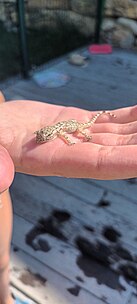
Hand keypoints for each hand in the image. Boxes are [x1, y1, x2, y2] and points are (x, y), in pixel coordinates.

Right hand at [0, 98, 136, 179]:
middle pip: (119, 150)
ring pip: (119, 134)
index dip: (129, 162)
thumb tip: (2, 175)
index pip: (100, 164)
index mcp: (54, 161)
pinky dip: (129, 116)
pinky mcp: (78, 121)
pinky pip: (109, 119)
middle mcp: (74, 152)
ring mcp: (79, 136)